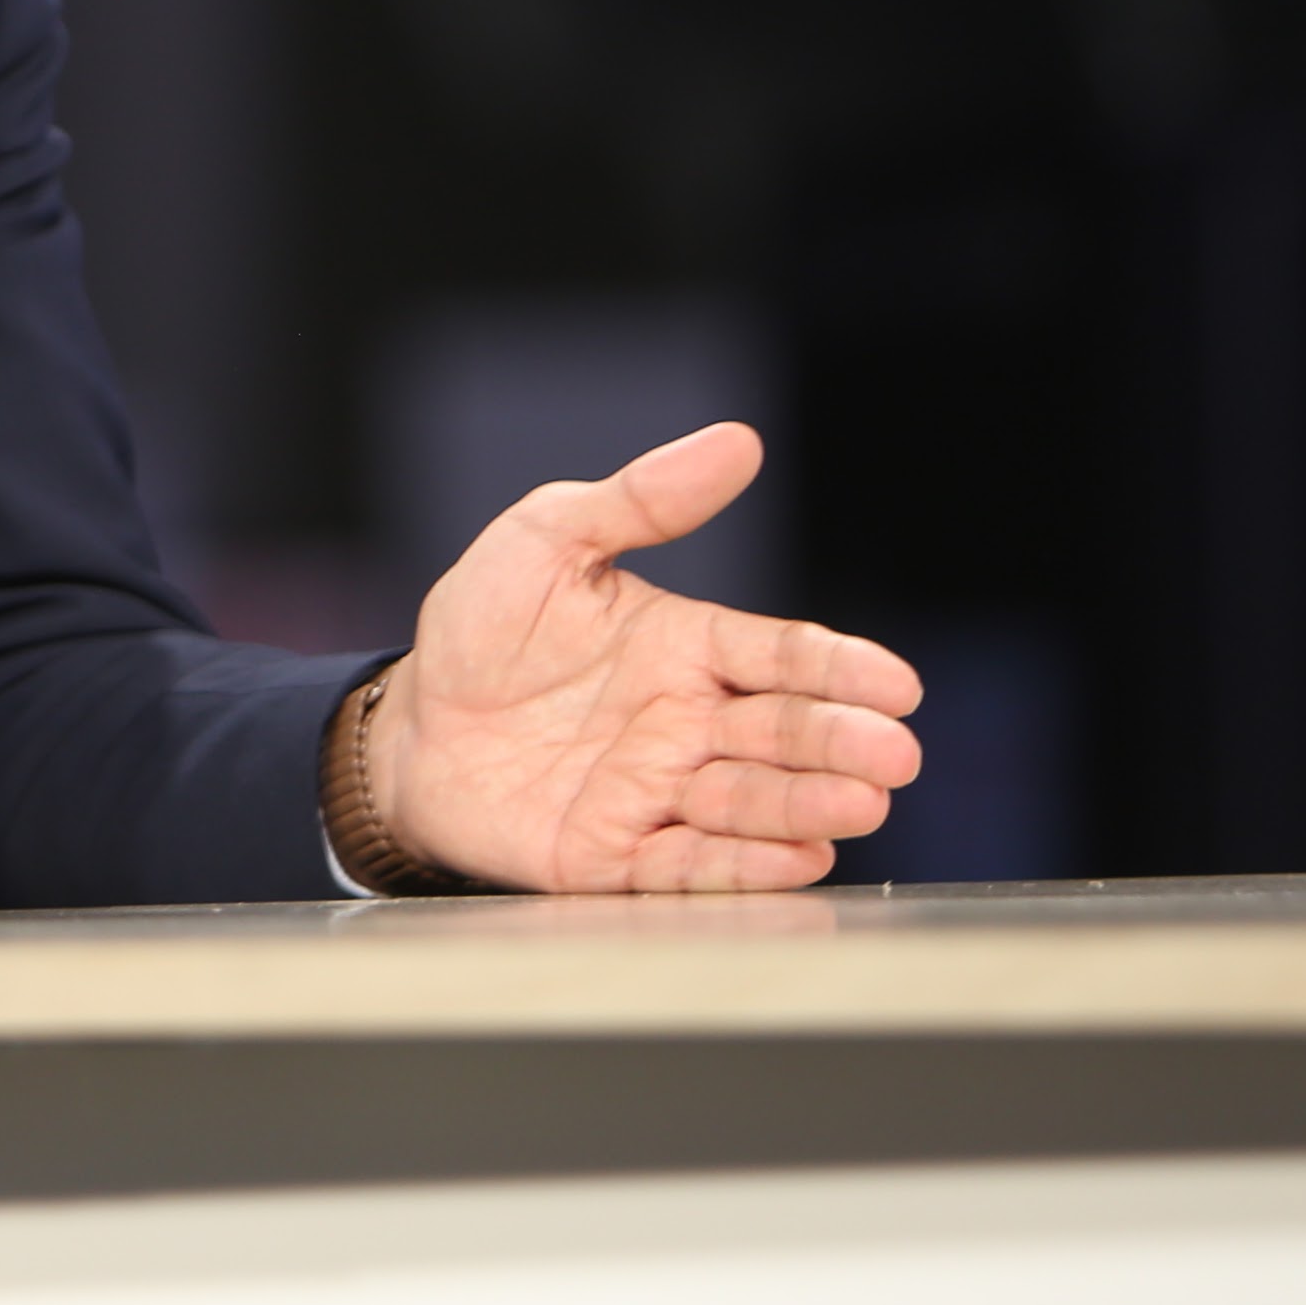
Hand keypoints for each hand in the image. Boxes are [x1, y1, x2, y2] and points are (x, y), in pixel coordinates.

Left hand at [370, 421, 923, 894]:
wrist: (408, 725)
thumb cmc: (483, 627)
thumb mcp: (548, 539)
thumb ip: (640, 500)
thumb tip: (738, 440)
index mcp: (687, 647)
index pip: (781, 656)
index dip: (840, 670)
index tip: (896, 684)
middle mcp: (687, 724)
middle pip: (782, 733)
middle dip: (841, 743)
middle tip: (894, 754)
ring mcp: (657, 792)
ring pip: (750, 801)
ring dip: (807, 805)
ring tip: (861, 805)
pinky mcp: (616, 855)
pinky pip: (688, 863)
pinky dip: (744, 864)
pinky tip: (798, 858)